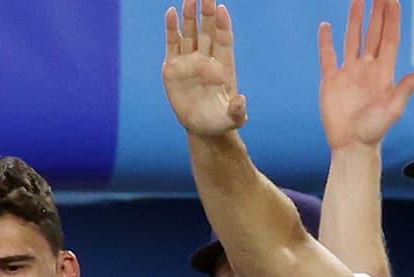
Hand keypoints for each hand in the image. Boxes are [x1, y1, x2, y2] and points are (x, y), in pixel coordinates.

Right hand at [163, 0, 246, 137]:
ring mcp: (190, 61)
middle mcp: (207, 60)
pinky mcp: (173, 67)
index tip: (221, 9)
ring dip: (190, 16)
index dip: (223, 25)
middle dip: (207, 13)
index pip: (224, 40)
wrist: (202, 128)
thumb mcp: (232, 119)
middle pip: (207, 31)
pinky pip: (173, 44)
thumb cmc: (220, 122)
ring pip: (190, 33)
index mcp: (223, 67)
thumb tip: (242, 100)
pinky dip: (172, 29)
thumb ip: (237, 110)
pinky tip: (171, 13)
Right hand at [318, 0, 413, 149]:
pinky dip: (326, 42)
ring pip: (353, 40)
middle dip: (377, 13)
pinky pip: (328, 56)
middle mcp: (367, 69)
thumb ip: (406, 88)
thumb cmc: (374, 130)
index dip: (391, 19)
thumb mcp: (394, 109)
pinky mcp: (331, 81)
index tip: (392, 0)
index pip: (389, 38)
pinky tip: (326, 26)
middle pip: (373, 34)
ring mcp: (349, 73)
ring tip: (358, 0)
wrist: (351, 145)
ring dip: (356, 20)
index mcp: (384, 72)